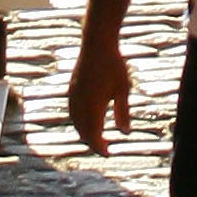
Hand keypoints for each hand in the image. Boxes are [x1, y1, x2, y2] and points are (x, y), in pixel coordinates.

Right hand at [67, 31, 132, 151]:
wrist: (96, 43)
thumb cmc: (113, 65)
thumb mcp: (123, 89)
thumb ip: (123, 112)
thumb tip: (125, 132)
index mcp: (93, 106)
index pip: (94, 135)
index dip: (100, 147)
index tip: (108, 153)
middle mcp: (80, 103)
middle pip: (83, 131)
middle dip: (92, 142)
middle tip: (104, 149)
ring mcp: (73, 95)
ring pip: (76, 122)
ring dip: (84, 132)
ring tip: (96, 137)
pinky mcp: (71, 88)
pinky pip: (72, 112)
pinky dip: (79, 122)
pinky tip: (86, 121)